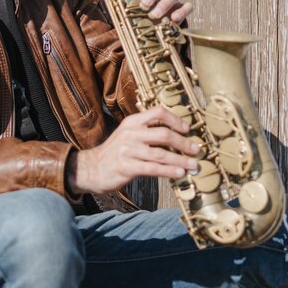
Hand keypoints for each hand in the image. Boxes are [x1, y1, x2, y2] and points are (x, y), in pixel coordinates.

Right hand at [67, 106, 200, 194]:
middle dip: (183, 142)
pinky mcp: (125, 167)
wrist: (91, 168)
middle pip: (163, 134)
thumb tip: (177, 138)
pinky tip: (179, 174)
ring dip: (180, 160)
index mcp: (132, 122)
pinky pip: (152, 169)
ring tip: (193, 165)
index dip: (175, 119)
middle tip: (196, 150)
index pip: (158, 112)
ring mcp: (127, 150)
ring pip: (160, 154)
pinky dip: (168, 171)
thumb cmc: (116, 153)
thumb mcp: (128, 135)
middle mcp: (130, 133)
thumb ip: (147, 133)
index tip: (188, 129)